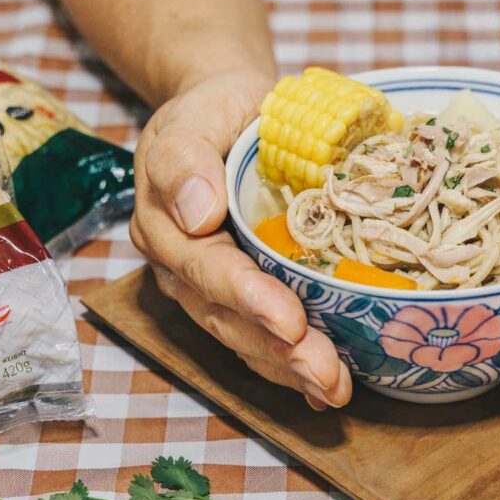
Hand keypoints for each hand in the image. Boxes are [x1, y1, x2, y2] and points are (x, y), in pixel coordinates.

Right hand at [130, 69, 352, 410]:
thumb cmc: (215, 109)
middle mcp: (183, 267)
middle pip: (228, 318)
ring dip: (289, 369)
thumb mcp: (195, 115)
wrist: (229, 109)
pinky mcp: (240, 294)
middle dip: (278, 351)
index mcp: (166, 225)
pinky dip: (292, 365)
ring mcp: (210, 286)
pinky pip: (260, 336)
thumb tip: (195, 214)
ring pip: (244, 338)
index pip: (207, 270)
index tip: (290, 321)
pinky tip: (325, 389)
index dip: (248, 298)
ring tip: (333, 390)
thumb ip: (184, 159)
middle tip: (326, 375)